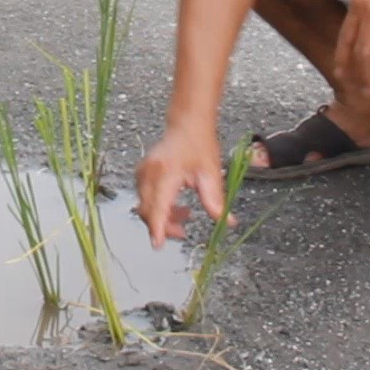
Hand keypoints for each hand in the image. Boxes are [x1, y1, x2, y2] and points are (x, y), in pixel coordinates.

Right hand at [133, 123, 227, 247]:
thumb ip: (216, 201)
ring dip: (162, 217)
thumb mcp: (211, 173)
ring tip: (186, 215)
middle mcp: (149, 173)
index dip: (157, 227)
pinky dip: (158, 207)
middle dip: (163, 227)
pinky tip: (176, 206)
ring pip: (145, 206)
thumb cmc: (199, 144)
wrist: (187, 125)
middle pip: (147, 210)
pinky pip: (145, 198)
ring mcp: (142, 173)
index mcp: (166, 173)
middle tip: (183, 233)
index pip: (158, 206)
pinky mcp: (141, 174)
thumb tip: (227, 222)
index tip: (158, 245)